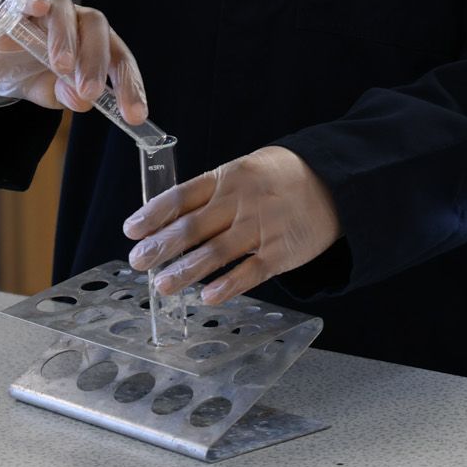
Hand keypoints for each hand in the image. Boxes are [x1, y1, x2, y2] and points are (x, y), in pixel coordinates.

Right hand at [0, 0, 148, 118]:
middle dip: (96, 63)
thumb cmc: (37, 76)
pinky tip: (39, 8)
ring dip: (66, 40)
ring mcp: (50, 11)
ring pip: (65, 14)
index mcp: (98, 44)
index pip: (119, 60)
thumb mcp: (55, 94)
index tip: (134, 115)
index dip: (129, 86)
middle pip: (97, 31)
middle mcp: (79, 22)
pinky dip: (34, 1)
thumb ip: (70, 96)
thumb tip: (82, 100)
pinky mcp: (19, 9)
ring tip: (62, 67)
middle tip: (91, 92)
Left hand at [123, 148, 340, 305]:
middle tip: (138, 262)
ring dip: (186, 271)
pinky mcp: (281, 253)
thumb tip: (170, 218)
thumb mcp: (246, 169)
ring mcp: (261, 228)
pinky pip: (250, 272)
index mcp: (228, 177)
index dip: (153, 214)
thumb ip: (213, 192)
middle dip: (161, 246)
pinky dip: (228, 286)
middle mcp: (241, 203)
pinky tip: (208, 297)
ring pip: (216, 253)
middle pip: (193, 227)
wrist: (335, 182)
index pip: (182, 196)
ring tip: (163, 285)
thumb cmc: (282, 177)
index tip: (131, 230)